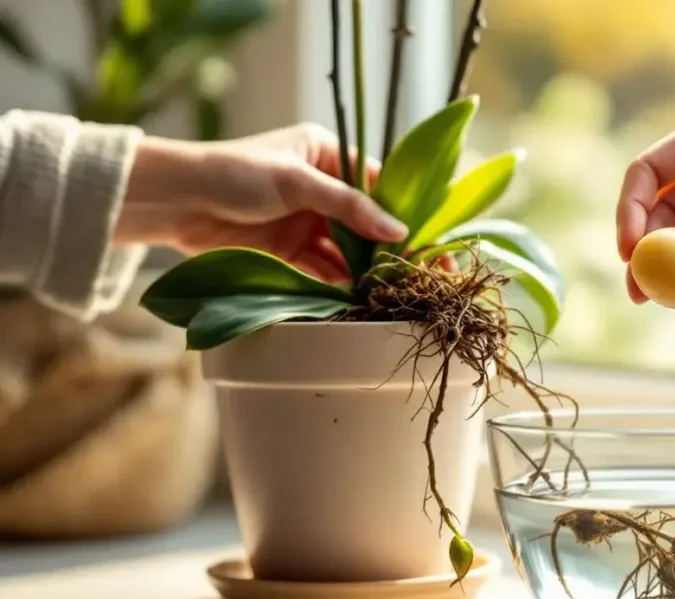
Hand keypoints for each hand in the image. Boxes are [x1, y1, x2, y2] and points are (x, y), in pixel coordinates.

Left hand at [116, 123, 406, 282]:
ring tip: (388, 290)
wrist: (176, 202)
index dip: (402, 212)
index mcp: (327, 154)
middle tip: (416, 273)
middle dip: (388, 248)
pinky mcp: (290, 251)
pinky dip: (339, 283)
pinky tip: (357, 296)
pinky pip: (324, 268)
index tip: (427, 240)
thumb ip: (350, 207)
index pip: (378, 184)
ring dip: (364, 269)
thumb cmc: (234, 173)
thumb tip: (399, 231)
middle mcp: (321, 187)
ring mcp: (306, 221)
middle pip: (366, 222)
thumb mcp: (298, 181)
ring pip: (347, 249)